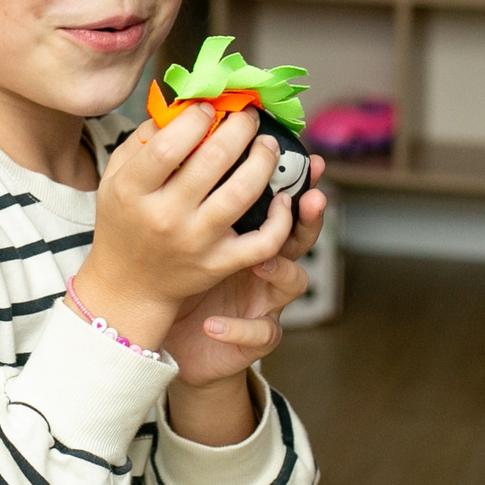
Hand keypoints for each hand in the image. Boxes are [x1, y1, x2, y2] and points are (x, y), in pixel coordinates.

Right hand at [73, 106, 293, 350]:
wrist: (127, 285)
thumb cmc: (124, 222)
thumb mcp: (116, 177)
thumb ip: (144, 139)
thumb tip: (185, 107)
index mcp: (132, 191)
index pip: (168, 146)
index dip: (196, 119)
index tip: (211, 108)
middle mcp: (164, 216)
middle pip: (213, 160)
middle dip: (239, 128)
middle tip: (249, 117)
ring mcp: (195, 242)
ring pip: (243, 192)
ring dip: (264, 160)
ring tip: (268, 145)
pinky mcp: (219, 264)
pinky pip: (263, 240)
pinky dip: (281, 217)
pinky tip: (282, 197)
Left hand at [162, 157, 326, 387]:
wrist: (174, 335)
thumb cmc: (182, 276)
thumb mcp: (189, 231)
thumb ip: (199, 194)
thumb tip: (193, 146)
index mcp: (251, 235)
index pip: (282, 203)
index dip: (299, 183)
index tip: (310, 161)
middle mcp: (268, 266)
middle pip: (300, 238)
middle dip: (307, 218)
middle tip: (310, 197)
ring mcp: (265, 301)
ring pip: (293, 282)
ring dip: (282, 270)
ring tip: (263, 262)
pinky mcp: (254, 337)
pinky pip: (259, 333)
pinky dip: (236, 329)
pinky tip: (212, 324)